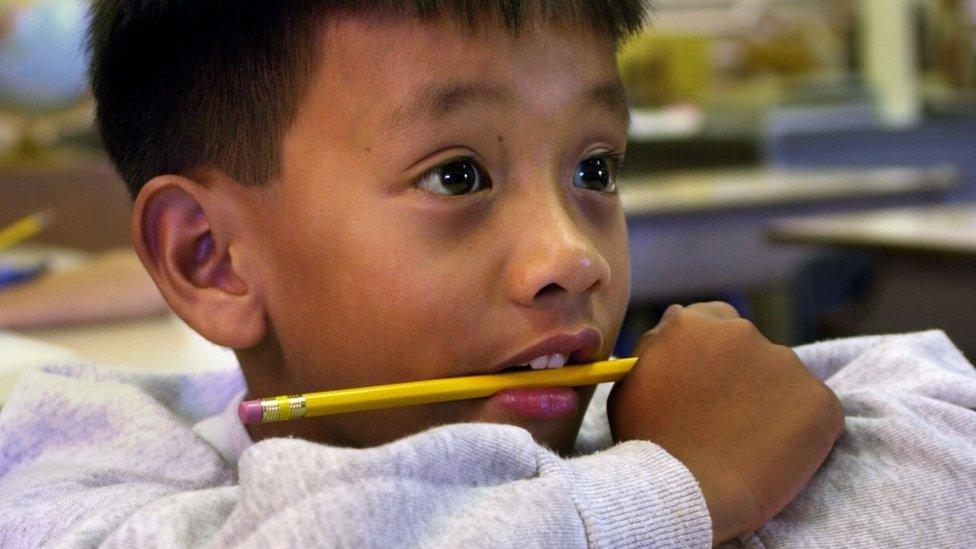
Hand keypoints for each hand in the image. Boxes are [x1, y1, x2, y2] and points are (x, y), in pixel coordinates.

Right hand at [608, 302, 843, 543]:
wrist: (684, 493)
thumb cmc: (646, 444)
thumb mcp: (630, 383)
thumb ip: (657, 348)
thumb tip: (676, 326)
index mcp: (690, 324)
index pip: (715, 318)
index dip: (714, 351)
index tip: (711, 379)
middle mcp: (741, 332)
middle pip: (751, 346)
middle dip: (743, 374)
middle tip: (727, 418)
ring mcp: (785, 364)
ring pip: (783, 378)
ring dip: (772, 401)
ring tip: (748, 444)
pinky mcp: (820, 401)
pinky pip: (815, 411)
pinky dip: (802, 431)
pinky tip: (774, 456)